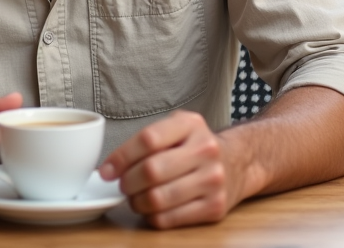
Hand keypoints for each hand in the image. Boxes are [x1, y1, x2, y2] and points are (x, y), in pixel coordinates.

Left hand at [99, 110, 251, 228]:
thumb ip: (145, 141)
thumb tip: (109, 170)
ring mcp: (213, 180)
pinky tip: (154, 208)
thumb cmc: (194, 147)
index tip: (106, 171)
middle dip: (127, 183)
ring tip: (138, 197)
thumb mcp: (176, 129)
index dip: (121, 157)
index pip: (148, 140)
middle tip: (124, 185)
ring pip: (157, 199)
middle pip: (151, 171)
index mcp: (192, 125)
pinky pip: (168, 219)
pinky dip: (152, 217)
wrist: (237, 163)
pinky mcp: (214, 207)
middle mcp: (206, 150)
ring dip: (137, 202)